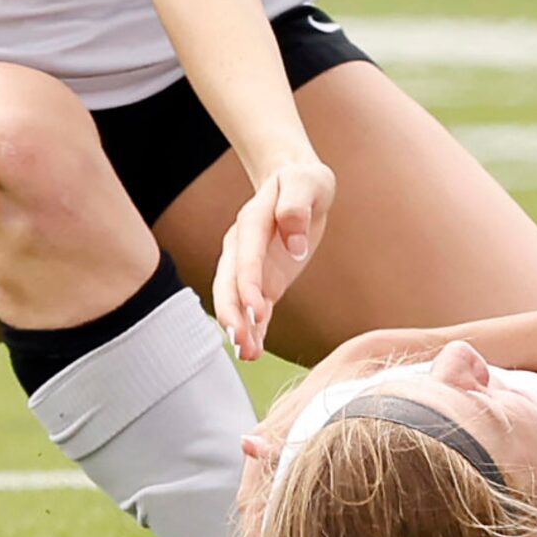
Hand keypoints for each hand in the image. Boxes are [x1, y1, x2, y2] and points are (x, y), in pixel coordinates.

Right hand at [214, 159, 336, 358]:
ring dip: (240, 327)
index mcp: (252, 222)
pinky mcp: (263, 280)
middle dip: (232, 313)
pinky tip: (254, 351)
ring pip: (237, 300)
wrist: (296, 182)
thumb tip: (295, 244)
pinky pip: (255, 307)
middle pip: (229, 283)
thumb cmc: (303, 182)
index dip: (249, 285)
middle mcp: (242, 247)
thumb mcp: (307, 183)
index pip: (246, 257)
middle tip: (240, 340)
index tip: (258, 310)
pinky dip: (255, 328)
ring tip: (248, 354)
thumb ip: (297, 208)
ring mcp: (249, 266)